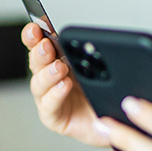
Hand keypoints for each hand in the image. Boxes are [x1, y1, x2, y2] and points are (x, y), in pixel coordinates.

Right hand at [22, 23, 109, 147]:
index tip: (35, 26)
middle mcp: (51, 78)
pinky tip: (64, 86)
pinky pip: (49, 105)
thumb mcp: (105, 70)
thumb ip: (96, 55)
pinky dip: (55, 94)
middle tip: (46, 45)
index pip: (41, 44)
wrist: (117, 124)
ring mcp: (49, 97)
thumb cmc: (108, 96)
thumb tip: (97, 38)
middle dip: (39, 52)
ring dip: (48, 73)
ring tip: (60, 68)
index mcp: (60, 60)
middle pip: (37, 62)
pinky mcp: (52, 116)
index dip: (34, 35)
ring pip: (39, 83)